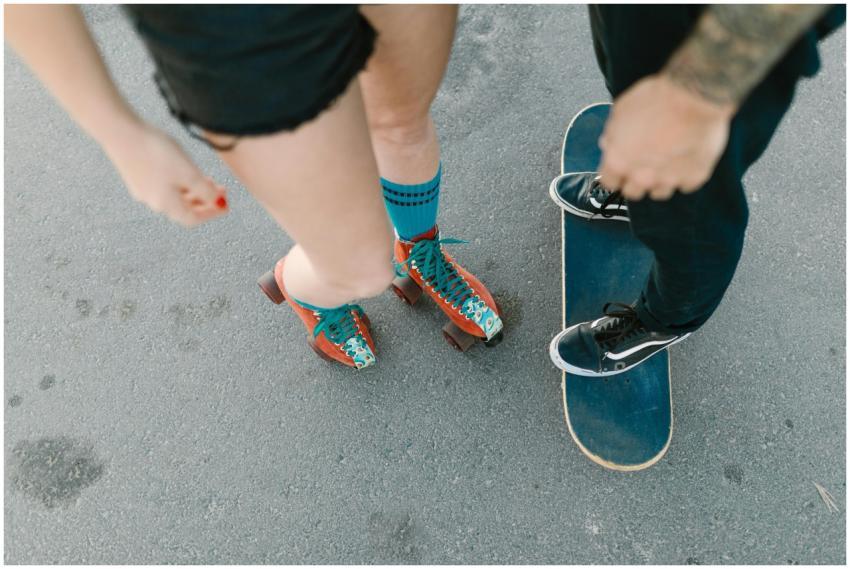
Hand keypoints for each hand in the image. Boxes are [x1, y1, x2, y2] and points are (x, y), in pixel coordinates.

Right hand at [104, 123, 228, 226]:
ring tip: (205, 178)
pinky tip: (182, 170)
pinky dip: (178, 183)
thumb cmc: (156, 152)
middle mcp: (152, 201)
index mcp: (166, 204)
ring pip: (173, 197)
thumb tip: (218, 203)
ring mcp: (141, 189)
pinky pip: (162, 186)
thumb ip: (205, 191)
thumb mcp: (188, 172)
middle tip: (220, 190)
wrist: (120, 131)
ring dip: (192, 191)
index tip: (225, 204)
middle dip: (204, 201)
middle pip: (183, 209)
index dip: (211, 213)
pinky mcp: (135, 175)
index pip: (193, 219)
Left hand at [597, 74, 735, 200]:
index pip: (609, 182)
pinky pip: (686, 184)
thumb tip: (609, 143)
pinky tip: (686, 159)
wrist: (693, 97)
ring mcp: (668, 180)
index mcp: (619, 161)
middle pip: (632, 192)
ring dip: (660, 180)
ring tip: (666, 161)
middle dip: (635, 180)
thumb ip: (612, 134)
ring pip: (659, 192)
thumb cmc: (658, 99)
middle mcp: (641, 176)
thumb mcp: (621, 110)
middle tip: (643, 164)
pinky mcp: (693, 178)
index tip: (619, 170)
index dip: (614, 175)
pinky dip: (685, 175)